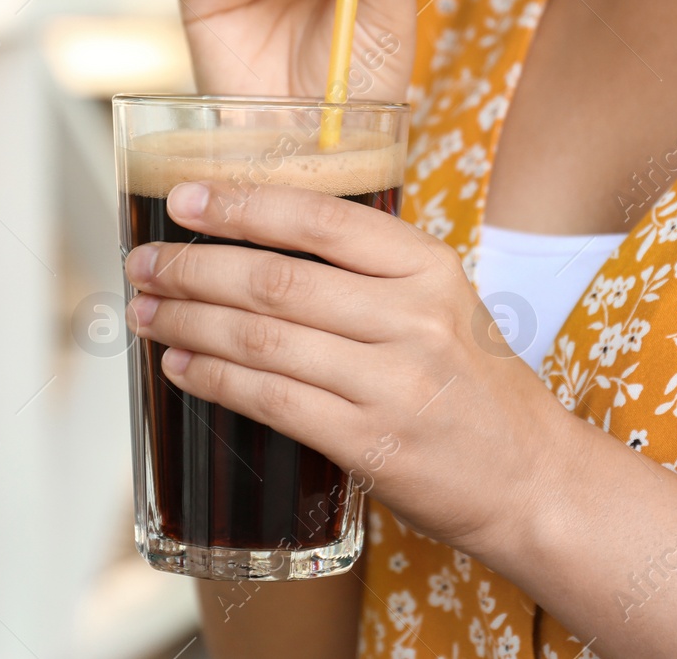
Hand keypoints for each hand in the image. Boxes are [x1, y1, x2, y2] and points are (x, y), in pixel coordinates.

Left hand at [121, 177, 573, 558]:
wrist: (532, 478)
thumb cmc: (474, 385)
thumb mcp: (443, 302)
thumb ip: (368, 271)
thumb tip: (255, 241)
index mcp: (429, 268)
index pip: (320, 218)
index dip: (243, 204)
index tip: (185, 197)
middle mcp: (413, 319)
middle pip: (276, 280)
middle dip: (193, 267)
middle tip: (144, 261)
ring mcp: (392, 384)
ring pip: (263, 340)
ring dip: (189, 322)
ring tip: (145, 311)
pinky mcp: (371, 444)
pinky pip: (271, 401)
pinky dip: (214, 381)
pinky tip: (180, 366)